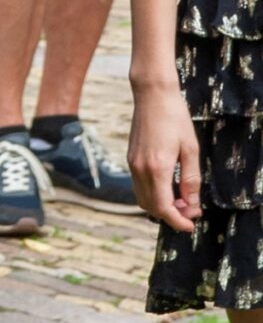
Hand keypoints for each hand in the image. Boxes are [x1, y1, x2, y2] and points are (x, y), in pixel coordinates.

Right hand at [128, 82, 200, 229]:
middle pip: (151, 207)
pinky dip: (153, 195)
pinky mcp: (131, 160)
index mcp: (157, 168)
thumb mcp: (191, 149)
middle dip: (171, 215)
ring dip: (160, 206)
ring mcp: (133, 165)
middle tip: (191, 212)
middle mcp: (140, 169)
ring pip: (142, 199)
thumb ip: (191, 180)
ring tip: (181, 201)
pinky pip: (139, 187)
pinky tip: (168, 188)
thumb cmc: (175, 118)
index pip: (163, 207)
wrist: (152, 96)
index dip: (177, 221)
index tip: (190, 226)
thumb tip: (192, 204)